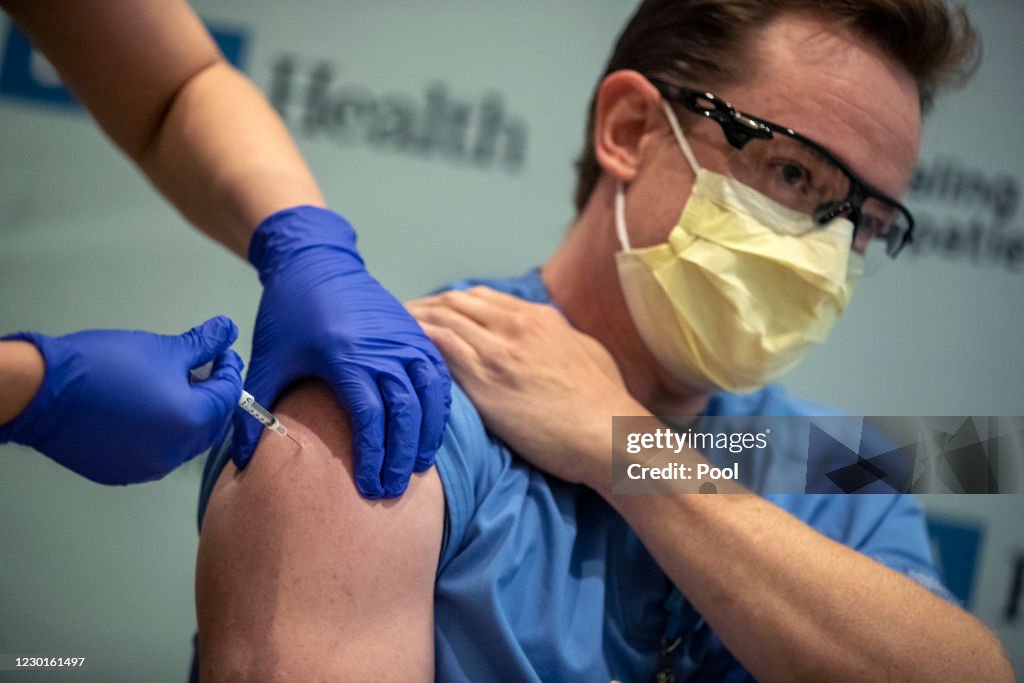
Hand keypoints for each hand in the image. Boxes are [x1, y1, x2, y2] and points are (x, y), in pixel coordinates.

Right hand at [0, 316, 242, 484]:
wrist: (43, 392)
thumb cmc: (100, 369)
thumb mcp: (163, 348)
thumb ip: (202, 344)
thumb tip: (224, 331)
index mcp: (191, 421)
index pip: (227, 394)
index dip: (228, 369)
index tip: (221, 353)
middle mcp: (174, 452)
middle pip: (211, 422)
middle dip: (211, 395)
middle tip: (203, 370)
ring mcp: (148, 467)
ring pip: (185, 441)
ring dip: (188, 416)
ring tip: (174, 387)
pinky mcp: (122, 472)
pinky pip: (155, 453)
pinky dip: (161, 433)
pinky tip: (149, 411)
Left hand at [238, 206, 450, 497]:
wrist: (315, 261)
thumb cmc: (287, 314)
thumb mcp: (266, 361)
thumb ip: (254, 413)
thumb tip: (243, 464)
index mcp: (344, 354)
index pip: (370, 416)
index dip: (373, 456)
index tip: (368, 487)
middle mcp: (381, 347)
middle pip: (404, 412)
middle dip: (401, 456)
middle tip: (393, 490)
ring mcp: (404, 338)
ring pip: (428, 396)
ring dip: (426, 436)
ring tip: (417, 469)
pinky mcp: (415, 333)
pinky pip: (438, 376)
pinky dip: (438, 408)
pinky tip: (430, 434)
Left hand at [407, 286, 642, 487]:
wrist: (610, 432)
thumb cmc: (605, 403)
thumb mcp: (585, 354)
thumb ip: (560, 339)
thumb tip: (548, 337)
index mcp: (539, 318)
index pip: (481, 298)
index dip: (450, 303)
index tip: (431, 311)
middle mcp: (516, 325)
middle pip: (455, 303)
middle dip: (423, 307)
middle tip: (395, 318)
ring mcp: (499, 350)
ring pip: (442, 320)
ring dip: (411, 321)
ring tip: (384, 330)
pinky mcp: (486, 380)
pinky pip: (440, 348)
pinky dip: (416, 341)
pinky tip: (396, 347)